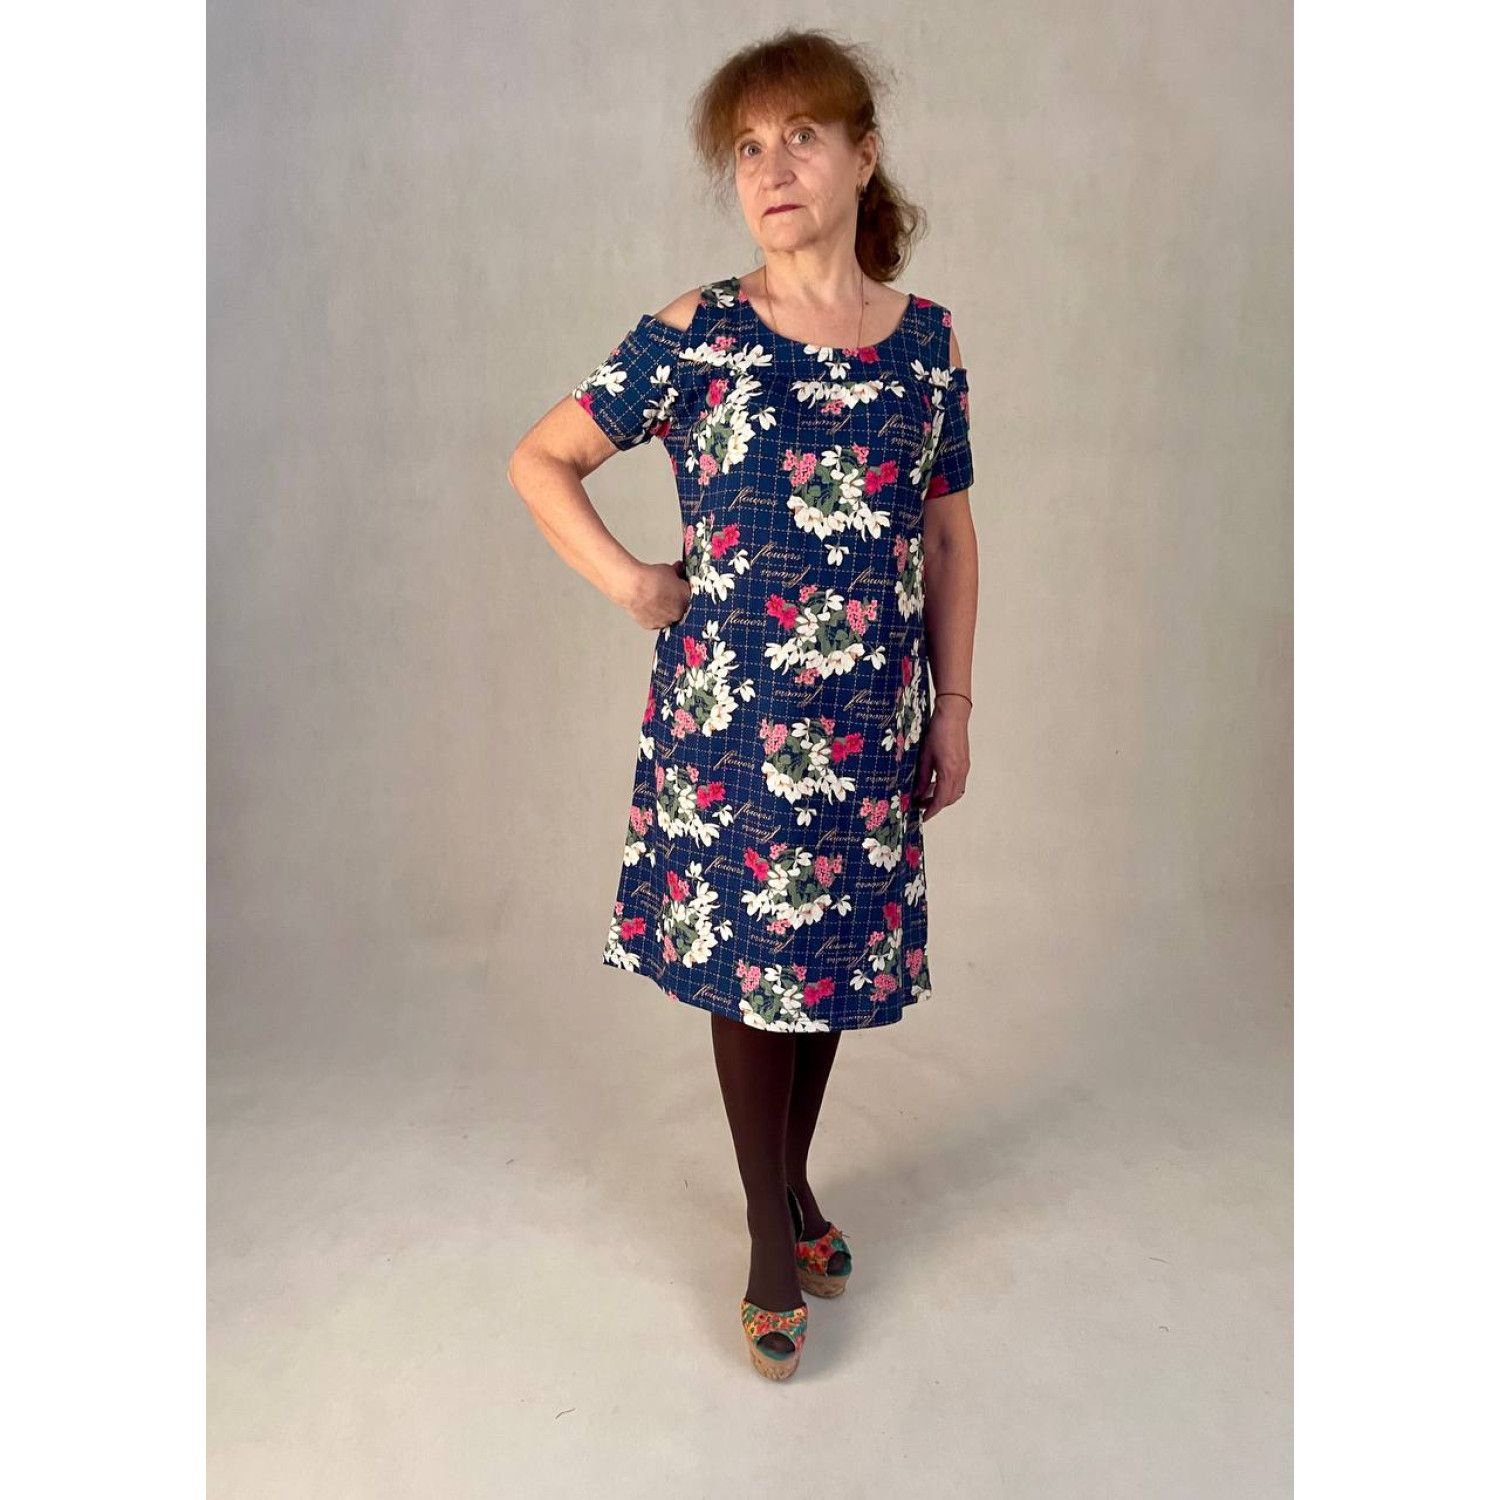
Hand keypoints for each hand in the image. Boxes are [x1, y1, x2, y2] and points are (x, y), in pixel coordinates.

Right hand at [623, 558, 691, 629]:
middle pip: (679, 607)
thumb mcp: (668, 569)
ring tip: (654, 597)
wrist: (633, 586)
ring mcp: (665, 621)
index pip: (688, 595)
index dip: (682, 590)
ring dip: (663, 609)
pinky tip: (647, 604)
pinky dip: (652, 614)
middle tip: (665, 592)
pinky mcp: (652, 626)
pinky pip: (655, 620)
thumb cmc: (650, 579)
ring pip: (667, 616)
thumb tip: (677, 569)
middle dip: (674, 600)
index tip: (677, 586)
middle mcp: (678, 613)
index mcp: (687, 599)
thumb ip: (677, 572)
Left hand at [913, 696, 970, 822]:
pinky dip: (948, 788)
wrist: (953, 715)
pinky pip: (958, 783)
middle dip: (936, 805)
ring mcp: (964, 768)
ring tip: (927, 795)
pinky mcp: (965, 763)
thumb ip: (923, 777)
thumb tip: (918, 793)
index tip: (923, 817)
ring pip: (956, 792)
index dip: (931, 810)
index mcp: (949, 772)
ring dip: (943, 797)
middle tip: (921, 806)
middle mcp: (960, 773)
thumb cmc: (938, 731)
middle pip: (950, 799)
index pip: (941, 800)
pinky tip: (937, 784)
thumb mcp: (925, 756)